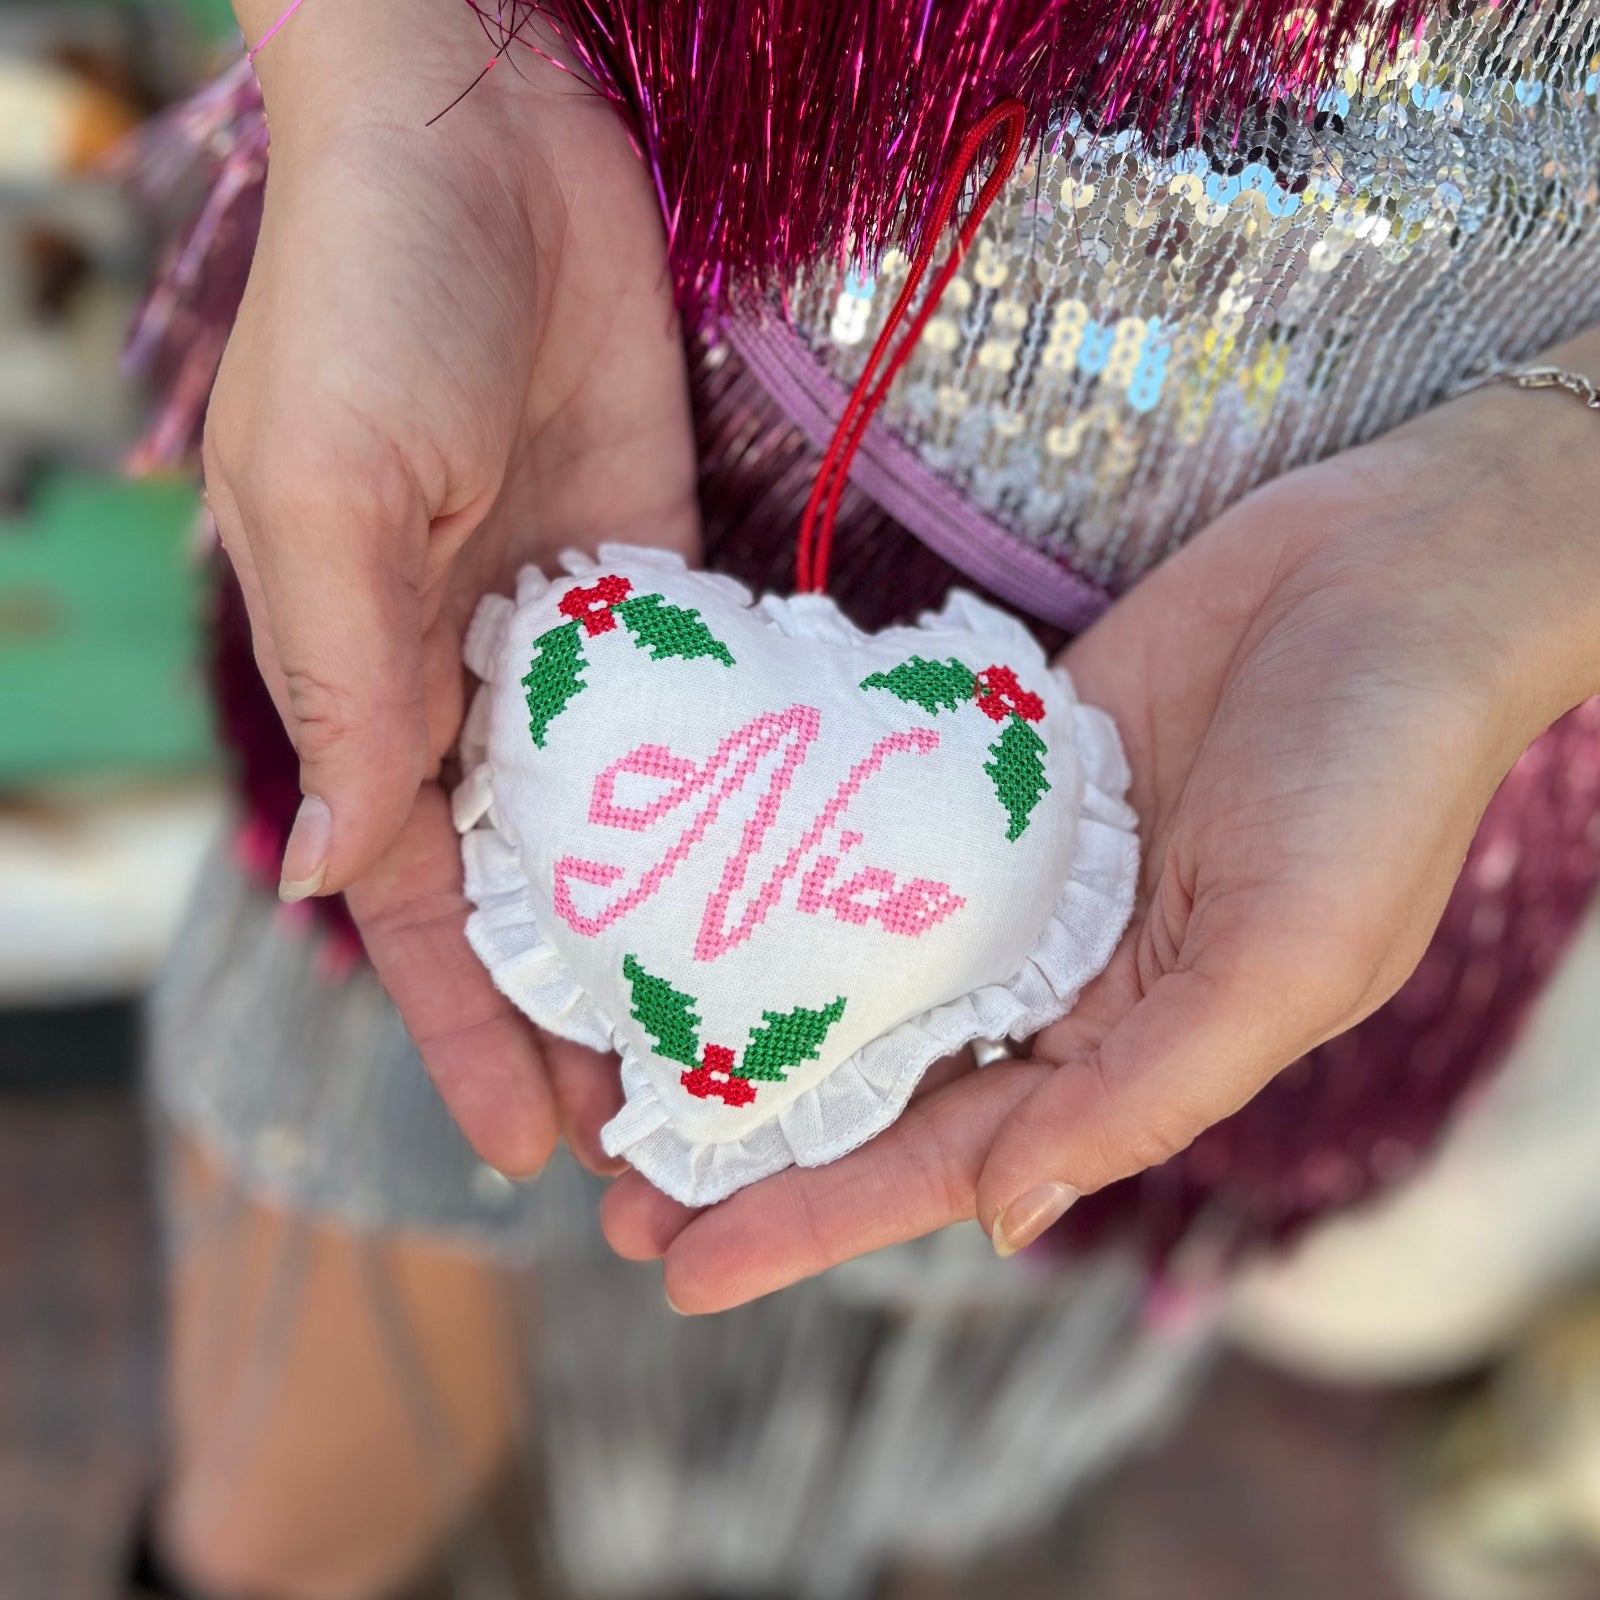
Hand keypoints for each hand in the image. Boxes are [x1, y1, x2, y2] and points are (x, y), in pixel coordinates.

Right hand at [204, 0, 691, 1174]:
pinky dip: (730, 791)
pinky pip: (695, 700)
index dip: (472, 1031)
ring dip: (672, 929)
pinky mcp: (655, 560)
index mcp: (368, 686)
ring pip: (622, 819)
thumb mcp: (334, 503)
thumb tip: (337, 871)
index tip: (532, 1150)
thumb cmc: (369, 302)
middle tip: (674, 1128)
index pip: (423, 906)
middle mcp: (468, 678)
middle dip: (589, 1009)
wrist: (476, 126)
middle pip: (535, 887)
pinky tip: (788, 871)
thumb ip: (348, 690)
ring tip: (748, 1036)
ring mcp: (572, 628)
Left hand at [599, 370, 1599, 1310]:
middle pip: (881, 1079)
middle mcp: (1060, 972)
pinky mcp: (999, 768)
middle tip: (613, 1185)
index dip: (816, 1219)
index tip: (680, 1267)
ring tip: (621, 1054)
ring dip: (754, 1011)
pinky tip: (705, 887)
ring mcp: (1020, 868)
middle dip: (756, 1139)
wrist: (1397, 578)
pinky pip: (879, 833)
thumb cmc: (1378, 778)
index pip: (947, 1158)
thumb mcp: (1286, 958)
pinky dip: (800, 869)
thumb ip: (1145, 1091)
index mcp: (1126, 1045)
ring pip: (863, 964)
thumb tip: (1008, 1218)